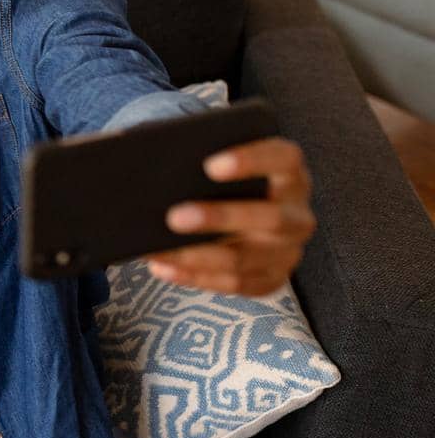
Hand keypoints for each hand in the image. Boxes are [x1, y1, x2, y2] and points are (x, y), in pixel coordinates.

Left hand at [146, 137, 316, 295]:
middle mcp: (297, 212)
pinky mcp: (271, 279)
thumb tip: (141, 153)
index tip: (210, 164)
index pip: (284, 158)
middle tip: (174, 216)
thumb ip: (193, 155)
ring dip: (199, 256)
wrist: (240, 210)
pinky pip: (234, 284)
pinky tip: (162, 267)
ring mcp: (288, 251)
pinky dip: (195, 278)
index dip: (252, 160)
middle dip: (220, 218)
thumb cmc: (217, 178)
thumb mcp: (213, 160)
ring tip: (157, 249)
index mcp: (289, 172)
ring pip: (246, 258)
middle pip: (269, 217)